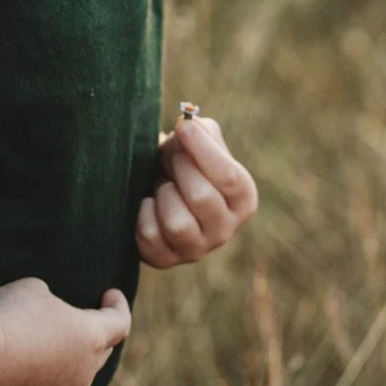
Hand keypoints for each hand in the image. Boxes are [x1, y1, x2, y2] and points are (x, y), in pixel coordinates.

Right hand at [0, 277, 130, 385]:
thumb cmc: (10, 315)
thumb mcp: (34, 289)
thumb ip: (51, 300)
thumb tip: (47, 313)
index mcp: (91, 336)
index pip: (120, 322)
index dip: (118, 305)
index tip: (110, 294)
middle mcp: (85, 369)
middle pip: (104, 350)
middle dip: (99, 333)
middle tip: (86, 318)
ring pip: (80, 371)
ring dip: (74, 356)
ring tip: (60, 341)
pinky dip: (52, 372)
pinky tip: (37, 361)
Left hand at [136, 114, 259, 268]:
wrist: (154, 185)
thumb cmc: (181, 161)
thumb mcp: (198, 140)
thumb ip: (201, 130)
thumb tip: (190, 125)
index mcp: (243, 200)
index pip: (230, 178)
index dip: (203, 150)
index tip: (183, 128)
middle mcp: (225, 230)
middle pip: (202, 198)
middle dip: (180, 170)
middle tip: (172, 160)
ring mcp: (196, 250)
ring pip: (178, 225)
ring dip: (163, 194)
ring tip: (162, 185)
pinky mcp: (166, 260)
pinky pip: (150, 237)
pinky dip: (143, 213)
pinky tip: (147, 203)